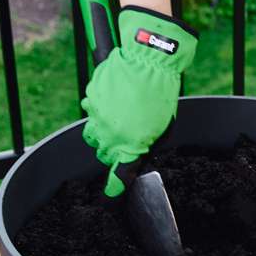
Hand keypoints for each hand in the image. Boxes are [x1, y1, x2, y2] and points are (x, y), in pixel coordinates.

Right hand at [81, 5, 197, 195]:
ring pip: (93, 134)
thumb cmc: (161, 93)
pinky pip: (91, 110)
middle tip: (127, 137)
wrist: (149, 60)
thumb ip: (149, 143)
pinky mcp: (91, 97)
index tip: (111, 195)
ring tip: (118, 119)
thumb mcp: (163, 126)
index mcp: (130, 144)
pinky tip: (115, 99)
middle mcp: (110, 134)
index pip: (118, 175)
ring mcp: (97, 116)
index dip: (114, 187)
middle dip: (112, 150)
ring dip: (103, 132)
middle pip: (103, 154)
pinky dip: (99, 109)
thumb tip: (141, 153)